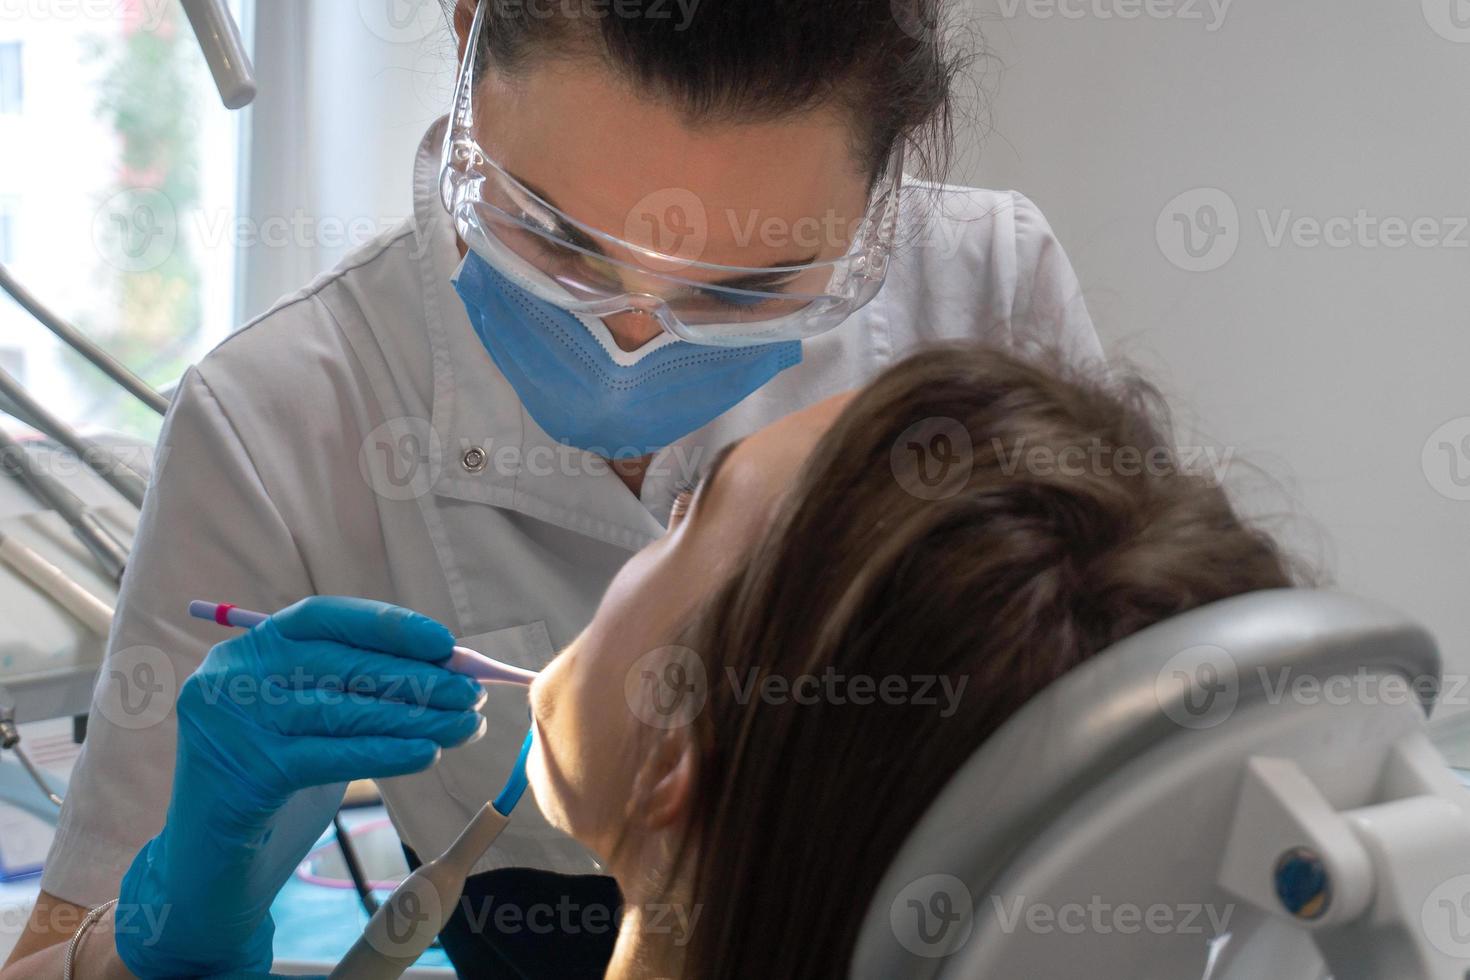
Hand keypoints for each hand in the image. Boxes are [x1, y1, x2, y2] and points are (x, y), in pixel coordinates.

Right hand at [116, 597, 483, 977]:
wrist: (211, 862)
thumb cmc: (275, 776)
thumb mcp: (311, 717)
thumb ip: (358, 686)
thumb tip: (448, 668)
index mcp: (249, 648)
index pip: (325, 615)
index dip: (388, 625)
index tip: (445, 643)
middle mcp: (232, 676)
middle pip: (343, 664)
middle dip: (418, 679)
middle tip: (472, 694)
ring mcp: (233, 723)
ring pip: (345, 711)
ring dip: (417, 718)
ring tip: (465, 725)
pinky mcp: (246, 772)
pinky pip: (334, 755)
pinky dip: (388, 753)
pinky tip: (428, 754)